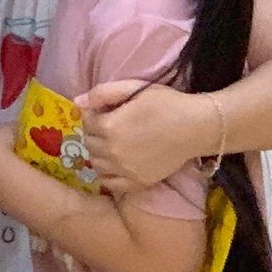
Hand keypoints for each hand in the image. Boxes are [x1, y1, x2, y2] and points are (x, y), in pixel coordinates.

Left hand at [76, 81, 209, 193]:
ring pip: (96, 164)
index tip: (106, 111)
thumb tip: (77, 102)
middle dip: (95, 132)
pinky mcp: (137, 183)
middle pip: (89, 143)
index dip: (94, 114)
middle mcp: (113, 152)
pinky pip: (110, 183)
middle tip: (110, 126)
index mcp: (109, 126)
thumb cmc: (166, 103)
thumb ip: (103, 93)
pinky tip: (117, 163)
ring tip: (113, 143)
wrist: (195, 127)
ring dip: (99, 153)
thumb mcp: (134, 88)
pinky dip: (108, 174)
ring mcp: (124, 171)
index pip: (87, 121)